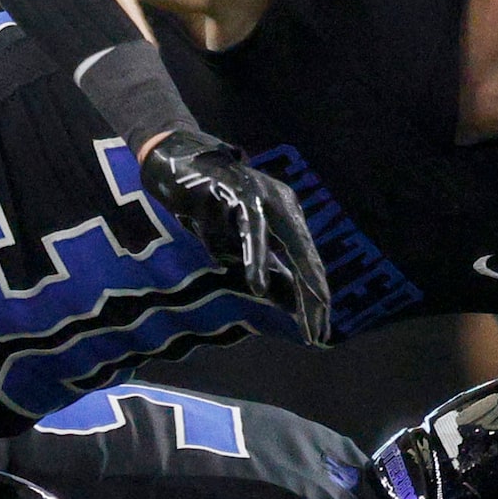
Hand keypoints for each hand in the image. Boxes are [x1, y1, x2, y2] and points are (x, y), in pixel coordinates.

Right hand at [141, 128, 331, 344]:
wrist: (178, 162)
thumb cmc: (206, 205)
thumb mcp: (237, 242)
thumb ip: (258, 262)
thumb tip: (277, 297)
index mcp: (288, 217)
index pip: (308, 263)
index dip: (314, 297)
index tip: (319, 332)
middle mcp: (284, 206)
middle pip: (307, 259)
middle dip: (314, 300)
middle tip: (319, 335)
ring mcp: (266, 197)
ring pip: (290, 247)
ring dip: (298, 287)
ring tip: (305, 320)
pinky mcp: (241, 194)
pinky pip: (252, 231)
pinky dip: (255, 260)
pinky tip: (257, 286)